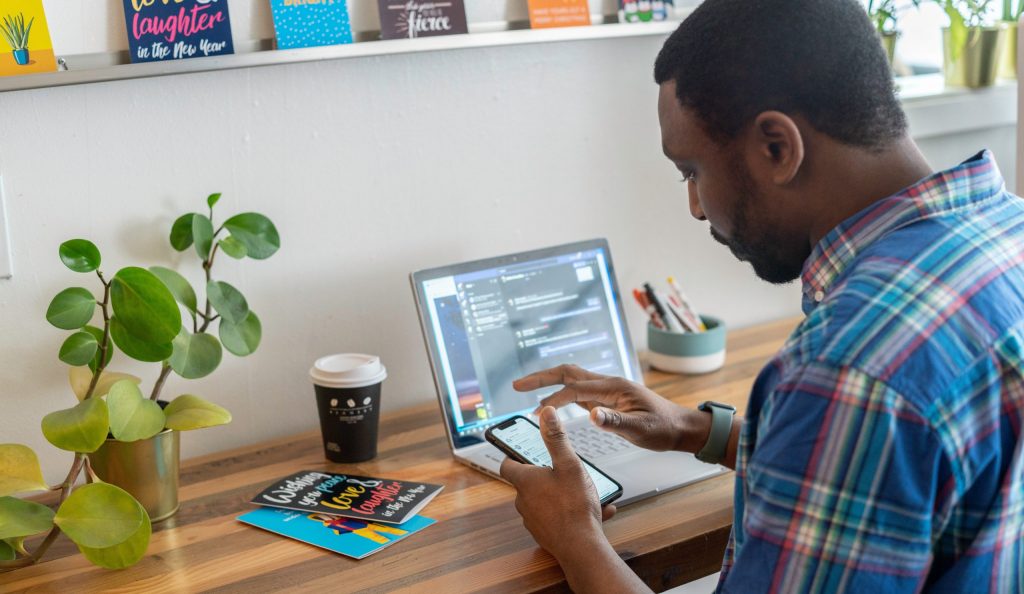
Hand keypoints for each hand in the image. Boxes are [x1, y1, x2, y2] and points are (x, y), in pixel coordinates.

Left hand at [500, 407, 615, 560]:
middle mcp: (524, 501)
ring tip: (587, 493)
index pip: (507, 465)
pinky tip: (595, 512)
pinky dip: (571, 513)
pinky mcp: (545, 535)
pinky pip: (556, 518)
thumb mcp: (569, 465)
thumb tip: (546, 413)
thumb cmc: (574, 506)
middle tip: (563, 471)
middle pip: (528, 483)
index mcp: (526, 481)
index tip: (520, 451)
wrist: (581, 548)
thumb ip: (557, 438)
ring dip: (561, 495)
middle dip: (545, 476)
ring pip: (544, 501)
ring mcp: (533, 520)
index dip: (513, 456)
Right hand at [514, 364, 702, 452]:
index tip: (532, 405)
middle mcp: (608, 384)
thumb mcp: (641, 429)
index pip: (575, 388)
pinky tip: (552, 402)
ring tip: (526, 391)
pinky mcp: (607, 400)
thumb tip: (592, 416)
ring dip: (549, 383)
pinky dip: (561, 394)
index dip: (552, 396)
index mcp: (613, 388)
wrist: (680, 428)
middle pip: (568, 373)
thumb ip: (616, 422)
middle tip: (517, 385)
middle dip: (541, 377)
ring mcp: (607, 391)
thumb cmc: (663, 428)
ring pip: (572, 380)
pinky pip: (579, 392)